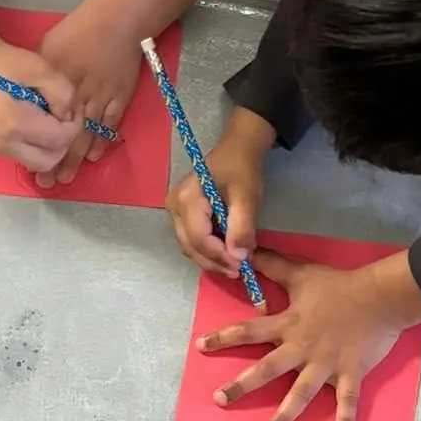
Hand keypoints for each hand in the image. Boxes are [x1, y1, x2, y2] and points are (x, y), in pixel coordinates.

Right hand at [0, 37, 79, 172]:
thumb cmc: (2, 61)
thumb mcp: (40, 68)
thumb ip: (63, 93)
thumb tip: (67, 115)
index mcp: (16, 123)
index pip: (59, 140)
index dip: (74, 125)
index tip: (72, 107)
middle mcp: (4, 144)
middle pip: (48, 162)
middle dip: (62, 143)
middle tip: (63, 118)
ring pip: (34, 163)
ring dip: (47, 147)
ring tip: (47, 119)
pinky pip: (21, 155)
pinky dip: (33, 145)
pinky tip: (32, 122)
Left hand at [37, 6, 142, 186]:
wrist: (118, 20)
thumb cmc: (80, 30)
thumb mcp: (47, 48)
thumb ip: (38, 78)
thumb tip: (26, 99)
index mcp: (58, 83)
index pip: (45, 120)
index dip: (37, 143)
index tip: (29, 160)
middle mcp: (79, 94)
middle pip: (65, 134)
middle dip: (56, 160)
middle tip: (47, 182)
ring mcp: (102, 97)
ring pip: (87, 134)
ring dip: (77, 158)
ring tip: (66, 177)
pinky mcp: (120, 96)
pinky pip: (110, 124)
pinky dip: (102, 141)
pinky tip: (94, 156)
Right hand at [166, 113, 270, 275]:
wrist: (237, 149)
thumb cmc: (241, 168)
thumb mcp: (247, 196)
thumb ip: (242, 227)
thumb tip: (240, 256)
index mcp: (187, 199)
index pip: (198, 238)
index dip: (219, 256)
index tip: (241, 266)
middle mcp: (174, 207)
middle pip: (190, 246)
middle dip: (214, 262)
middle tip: (238, 271)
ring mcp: (174, 211)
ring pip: (189, 246)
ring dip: (211, 259)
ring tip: (234, 265)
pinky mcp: (181, 215)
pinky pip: (191, 239)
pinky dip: (208, 250)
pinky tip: (225, 253)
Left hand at [198, 248, 420, 420]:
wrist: (381, 295)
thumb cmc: (340, 285)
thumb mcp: (302, 273)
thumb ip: (273, 265)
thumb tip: (248, 250)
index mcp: (288, 325)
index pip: (248, 331)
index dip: (223, 338)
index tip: (200, 346)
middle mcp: (302, 348)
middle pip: (267, 369)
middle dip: (242, 386)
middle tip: (220, 400)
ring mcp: (326, 363)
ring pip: (301, 393)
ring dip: (285, 415)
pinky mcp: (351, 372)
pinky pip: (347, 400)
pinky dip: (344, 420)